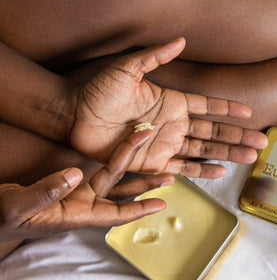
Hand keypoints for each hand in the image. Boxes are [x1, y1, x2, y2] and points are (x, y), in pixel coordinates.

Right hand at [0, 129, 172, 242]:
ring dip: (135, 169)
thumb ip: (45, 192)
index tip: (160, 204)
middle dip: (145, 185)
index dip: (137, 210)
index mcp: (75, 215)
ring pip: (114, 178)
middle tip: (169, 177)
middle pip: (121, 192)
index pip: (113, 214)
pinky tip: (129, 151)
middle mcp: (83, 203)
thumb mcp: (18, 206)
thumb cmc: (2, 215)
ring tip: (160, 164)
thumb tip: (74, 174)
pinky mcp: (72, 182)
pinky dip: (114, 160)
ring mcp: (79, 192)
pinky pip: (99, 170)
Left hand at [69, 38, 267, 177]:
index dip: (228, 109)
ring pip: (204, 151)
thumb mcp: (128, 69)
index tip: (249, 112)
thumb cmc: (99, 91)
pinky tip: (221, 171)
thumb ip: (155, 57)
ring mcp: (165, 145)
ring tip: (250, 157)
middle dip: (237, 137)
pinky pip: (182, 168)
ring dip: (228, 154)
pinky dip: (202, 171)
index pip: (207, 106)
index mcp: (172, 102)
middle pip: (213, 132)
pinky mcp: (153, 163)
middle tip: (261, 143)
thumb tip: (181, 41)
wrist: (75, 117)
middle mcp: (173, 125)